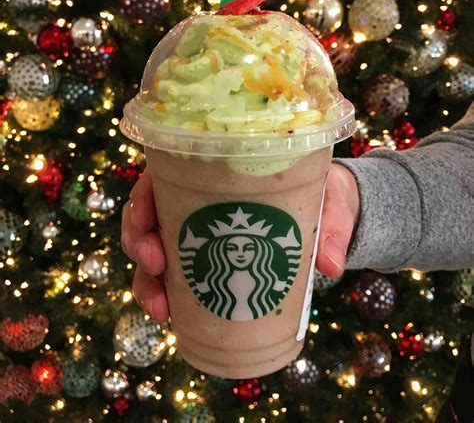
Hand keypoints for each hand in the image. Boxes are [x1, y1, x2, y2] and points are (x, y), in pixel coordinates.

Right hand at [121, 163, 359, 320]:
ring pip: (153, 250)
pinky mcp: (205, 260)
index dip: (143, 197)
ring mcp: (197, 231)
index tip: (145, 219)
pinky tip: (169, 315)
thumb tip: (329, 266)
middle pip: (147, 216)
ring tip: (160, 306)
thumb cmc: (322, 192)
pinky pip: (171, 277)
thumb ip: (331, 224)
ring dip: (146, 279)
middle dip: (140, 241)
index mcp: (214, 171)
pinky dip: (163, 295)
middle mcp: (196, 199)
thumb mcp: (329, 199)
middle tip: (155, 264)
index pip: (162, 176)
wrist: (329, 214)